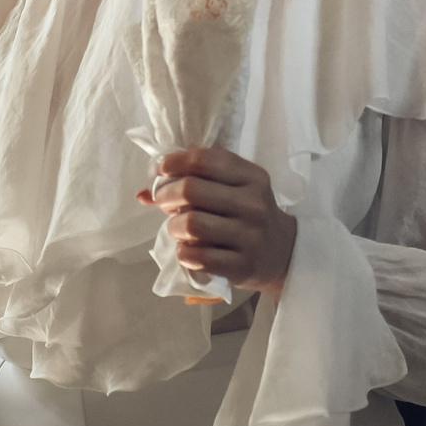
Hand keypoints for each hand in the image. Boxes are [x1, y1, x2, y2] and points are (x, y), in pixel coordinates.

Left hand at [140, 147, 297, 296]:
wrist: (283, 253)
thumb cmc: (247, 214)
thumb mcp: (234, 189)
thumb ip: (195, 180)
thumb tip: (143, 193)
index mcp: (251, 176)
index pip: (204, 159)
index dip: (174, 162)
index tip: (161, 170)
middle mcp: (253, 204)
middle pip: (191, 190)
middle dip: (166, 194)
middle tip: (163, 201)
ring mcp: (249, 236)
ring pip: (191, 224)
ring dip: (174, 226)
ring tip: (177, 228)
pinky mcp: (242, 266)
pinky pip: (197, 257)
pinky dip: (183, 252)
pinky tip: (188, 250)